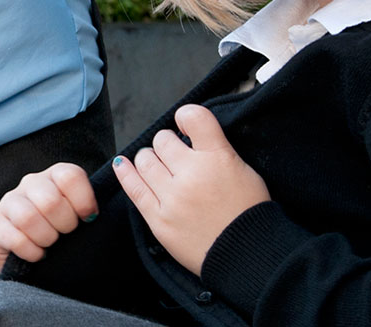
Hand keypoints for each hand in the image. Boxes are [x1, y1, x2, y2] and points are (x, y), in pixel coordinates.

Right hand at [0, 162, 97, 271]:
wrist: (36, 259)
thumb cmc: (66, 234)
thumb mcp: (81, 216)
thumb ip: (95, 203)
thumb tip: (117, 179)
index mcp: (56, 176)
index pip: (70, 176)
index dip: (83, 200)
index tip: (89, 218)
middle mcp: (31, 183)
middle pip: (50, 199)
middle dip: (64, 225)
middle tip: (66, 235)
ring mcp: (9, 201)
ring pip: (29, 217)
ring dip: (46, 238)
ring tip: (50, 245)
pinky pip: (14, 237)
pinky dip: (32, 252)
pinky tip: (37, 255)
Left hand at [113, 104, 268, 275]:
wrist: (247, 255)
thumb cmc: (248, 212)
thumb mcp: (244, 170)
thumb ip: (217, 149)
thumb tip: (189, 134)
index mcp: (218, 157)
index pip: (193, 116)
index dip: (186, 117)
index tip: (185, 125)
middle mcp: (192, 173)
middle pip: (163, 140)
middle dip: (167, 144)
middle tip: (175, 155)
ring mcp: (172, 197)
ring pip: (145, 160)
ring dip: (150, 159)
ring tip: (158, 166)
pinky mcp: (158, 219)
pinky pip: (133, 188)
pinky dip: (126, 172)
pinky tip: (123, 164)